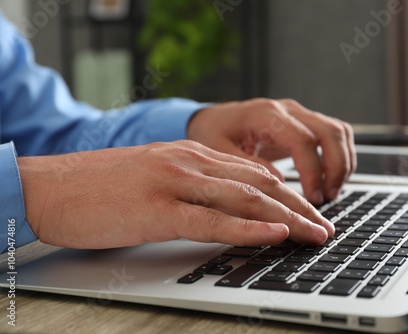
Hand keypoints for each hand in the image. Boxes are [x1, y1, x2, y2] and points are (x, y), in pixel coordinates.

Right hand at [18, 141, 332, 249]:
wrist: (51, 185)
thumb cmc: (102, 186)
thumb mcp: (157, 176)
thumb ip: (192, 186)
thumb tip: (225, 207)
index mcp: (190, 155)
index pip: (253, 173)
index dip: (288, 194)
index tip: (309, 212)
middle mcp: (189, 163)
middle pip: (259, 185)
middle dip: (299, 207)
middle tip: (325, 227)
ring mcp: (175, 184)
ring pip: (245, 201)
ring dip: (287, 219)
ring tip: (315, 234)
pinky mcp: (158, 210)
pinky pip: (213, 221)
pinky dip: (248, 229)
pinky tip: (274, 235)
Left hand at [187, 98, 355, 204]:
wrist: (211, 119)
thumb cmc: (213, 133)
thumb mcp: (218, 152)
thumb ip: (247, 167)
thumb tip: (279, 184)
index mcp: (266, 115)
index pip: (303, 140)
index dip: (312, 170)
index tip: (312, 197)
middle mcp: (287, 110)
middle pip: (330, 132)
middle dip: (335, 167)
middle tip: (328, 197)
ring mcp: (298, 115)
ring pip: (338, 131)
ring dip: (342, 163)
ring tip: (331, 192)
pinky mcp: (303, 123)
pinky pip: (334, 134)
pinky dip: (340, 156)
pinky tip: (331, 179)